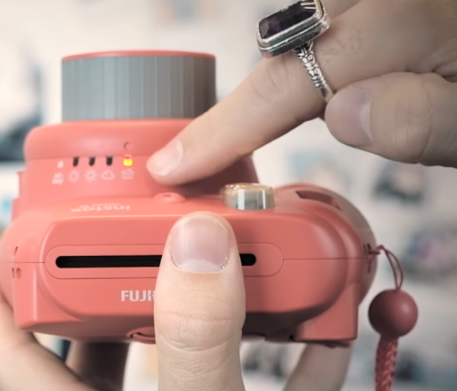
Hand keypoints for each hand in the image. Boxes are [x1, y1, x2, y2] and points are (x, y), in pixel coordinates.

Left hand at [0, 213, 351, 390]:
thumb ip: (196, 340)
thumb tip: (192, 244)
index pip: (10, 355)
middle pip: (87, 355)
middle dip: (94, 296)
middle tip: (111, 245)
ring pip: (173, 376)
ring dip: (193, 327)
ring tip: (210, 274)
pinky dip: (291, 375)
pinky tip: (323, 339)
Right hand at [146, 0, 456, 184]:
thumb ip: (427, 121)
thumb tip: (339, 115)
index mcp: (416, 20)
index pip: (293, 80)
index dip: (224, 125)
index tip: (175, 162)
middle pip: (299, 37)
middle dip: (272, 93)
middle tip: (233, 146)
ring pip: (321, 18)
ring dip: (309, 66)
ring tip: (319, 111)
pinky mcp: (398, 7)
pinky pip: (343, 13)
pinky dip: (332, 45)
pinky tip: (348, 80)